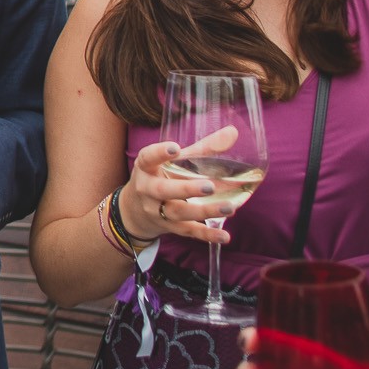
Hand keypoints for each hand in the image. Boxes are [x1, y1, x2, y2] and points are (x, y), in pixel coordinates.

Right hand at [118, 129, 244, 247]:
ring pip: (179, 213)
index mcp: (146, 168)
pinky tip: (225, 236)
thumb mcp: (171, 161)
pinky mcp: (169, 227)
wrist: (135, 211)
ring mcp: (157, 210)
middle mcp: (148, 190)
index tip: (175, 148)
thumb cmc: (160, 177)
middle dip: (187, 189)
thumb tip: (233, 132)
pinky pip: (188, 231)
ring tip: (229, 208)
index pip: (148, 158)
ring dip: (204, 211)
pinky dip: (207, 235)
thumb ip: (201, 148)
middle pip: (165, 191)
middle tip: (210, 186)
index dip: (160, 153)